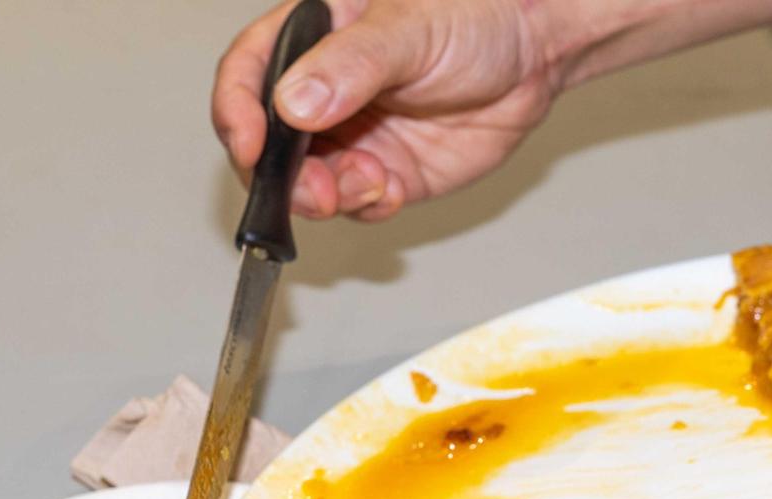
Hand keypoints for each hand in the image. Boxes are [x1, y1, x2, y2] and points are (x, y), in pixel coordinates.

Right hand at [211, 0, 558, 221]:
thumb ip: (350, 64)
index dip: (237, 113)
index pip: (248, 76)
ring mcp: (352, 137)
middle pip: (268, 145)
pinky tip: (390, 188)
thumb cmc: (473, 15)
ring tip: (368, 183)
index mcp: (310, 38)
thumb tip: (294, 103)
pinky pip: (358, 203)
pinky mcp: (386, 172)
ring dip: (326, 197)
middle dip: (282, 176)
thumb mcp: (409, 27)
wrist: (534, 54)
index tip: (251, 145)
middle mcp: (321, 93)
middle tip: (315, 190)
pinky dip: (367, 206)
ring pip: (308, 183)